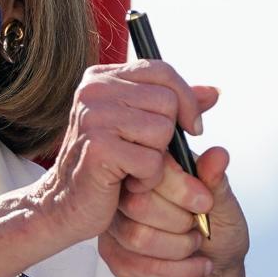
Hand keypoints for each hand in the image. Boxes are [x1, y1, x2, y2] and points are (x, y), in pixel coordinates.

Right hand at [26, 60, 206, 248]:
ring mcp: (94, 117)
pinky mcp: (99, 148)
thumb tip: (214, 92)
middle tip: (147, 154)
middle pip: (168, 101)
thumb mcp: (140, 127)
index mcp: (103, 77)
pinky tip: (126, 183)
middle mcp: (94, 90)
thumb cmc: (105, 166)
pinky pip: (152, 161)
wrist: (64, 205)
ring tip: (132, 168)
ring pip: (163, 131)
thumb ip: (175, 105)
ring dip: (157, 160)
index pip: (162, 71)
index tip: (192, 127)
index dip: (186, 99)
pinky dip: (148, 180)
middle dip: (169, 135)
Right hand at [99, 136, 252, 276]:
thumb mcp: (226, 205)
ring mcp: (117, 221)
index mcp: (156, 166)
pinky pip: (135, 265)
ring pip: (137, 237)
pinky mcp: (113, 253)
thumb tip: (218, 155)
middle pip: (138, 204)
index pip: (152, 168)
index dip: (181, 189)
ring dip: (178, 248)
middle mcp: (128, 189)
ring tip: (195, 244)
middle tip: (198, 226)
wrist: (217, 270)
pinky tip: (193, 266)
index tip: (205, 204)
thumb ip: (217, 182)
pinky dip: (175, 271)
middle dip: (179, 223)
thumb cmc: (219, 231)